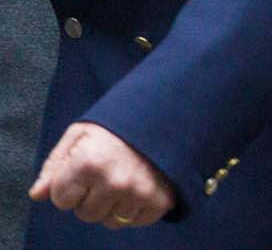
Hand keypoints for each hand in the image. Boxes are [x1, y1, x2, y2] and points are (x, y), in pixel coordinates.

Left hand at [28, 123, 173, 227]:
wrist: (167, 114)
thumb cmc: (117, 125)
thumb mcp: (80, 134)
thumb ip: (54, 165)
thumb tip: (37, 194)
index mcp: (89, 163)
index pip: (61, 200)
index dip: (69, 185)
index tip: (84, 168)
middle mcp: (115, 182)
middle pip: (85, 214)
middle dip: (90, 197)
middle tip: (107, 172)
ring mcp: (139, 193)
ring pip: (110, 221)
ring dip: (113, 205)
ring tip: (124, 178)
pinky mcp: (160, 201)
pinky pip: (135, 222)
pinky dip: (135, 208)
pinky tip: (139, 185)